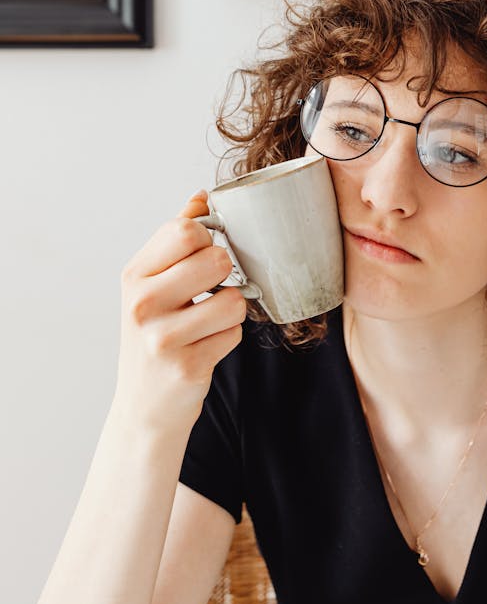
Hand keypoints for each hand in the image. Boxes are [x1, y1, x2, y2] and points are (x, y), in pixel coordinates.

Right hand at [112, 190, 247, 436]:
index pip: (185, 229)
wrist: (143, 407)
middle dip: (225, 275)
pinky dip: (228, 338)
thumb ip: (175, 237)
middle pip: (216, 259)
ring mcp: (163, 338)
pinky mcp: (188, 367)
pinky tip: (205, 347)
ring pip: (233, 299)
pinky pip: (235, 334)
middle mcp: (142, 303)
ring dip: (231, 310)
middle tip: (209, 292)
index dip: (207, 239)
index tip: (202, 256)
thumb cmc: (154, 334)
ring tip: (208, 322)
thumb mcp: (152, 284)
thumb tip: (201, 196)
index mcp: (134, 275)